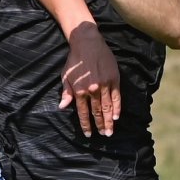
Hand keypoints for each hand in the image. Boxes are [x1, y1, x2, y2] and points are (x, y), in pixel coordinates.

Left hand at [58, 21, 121, 136]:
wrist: (87, 43)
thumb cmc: (74, 60)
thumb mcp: (66, 76)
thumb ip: (66, 93)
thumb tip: (62, 107)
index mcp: (79, 91)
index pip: (83, 113)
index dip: (86, 124)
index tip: (88, 134)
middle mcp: (92, 90)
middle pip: (97, 112)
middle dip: (99, 126)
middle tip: (104, 136)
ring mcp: (104, 85)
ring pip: (107, 107)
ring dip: (109, 121)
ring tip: (110, 131)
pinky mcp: (114, 79)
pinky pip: (117, 97)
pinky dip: (117, 108)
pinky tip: (116, 117)